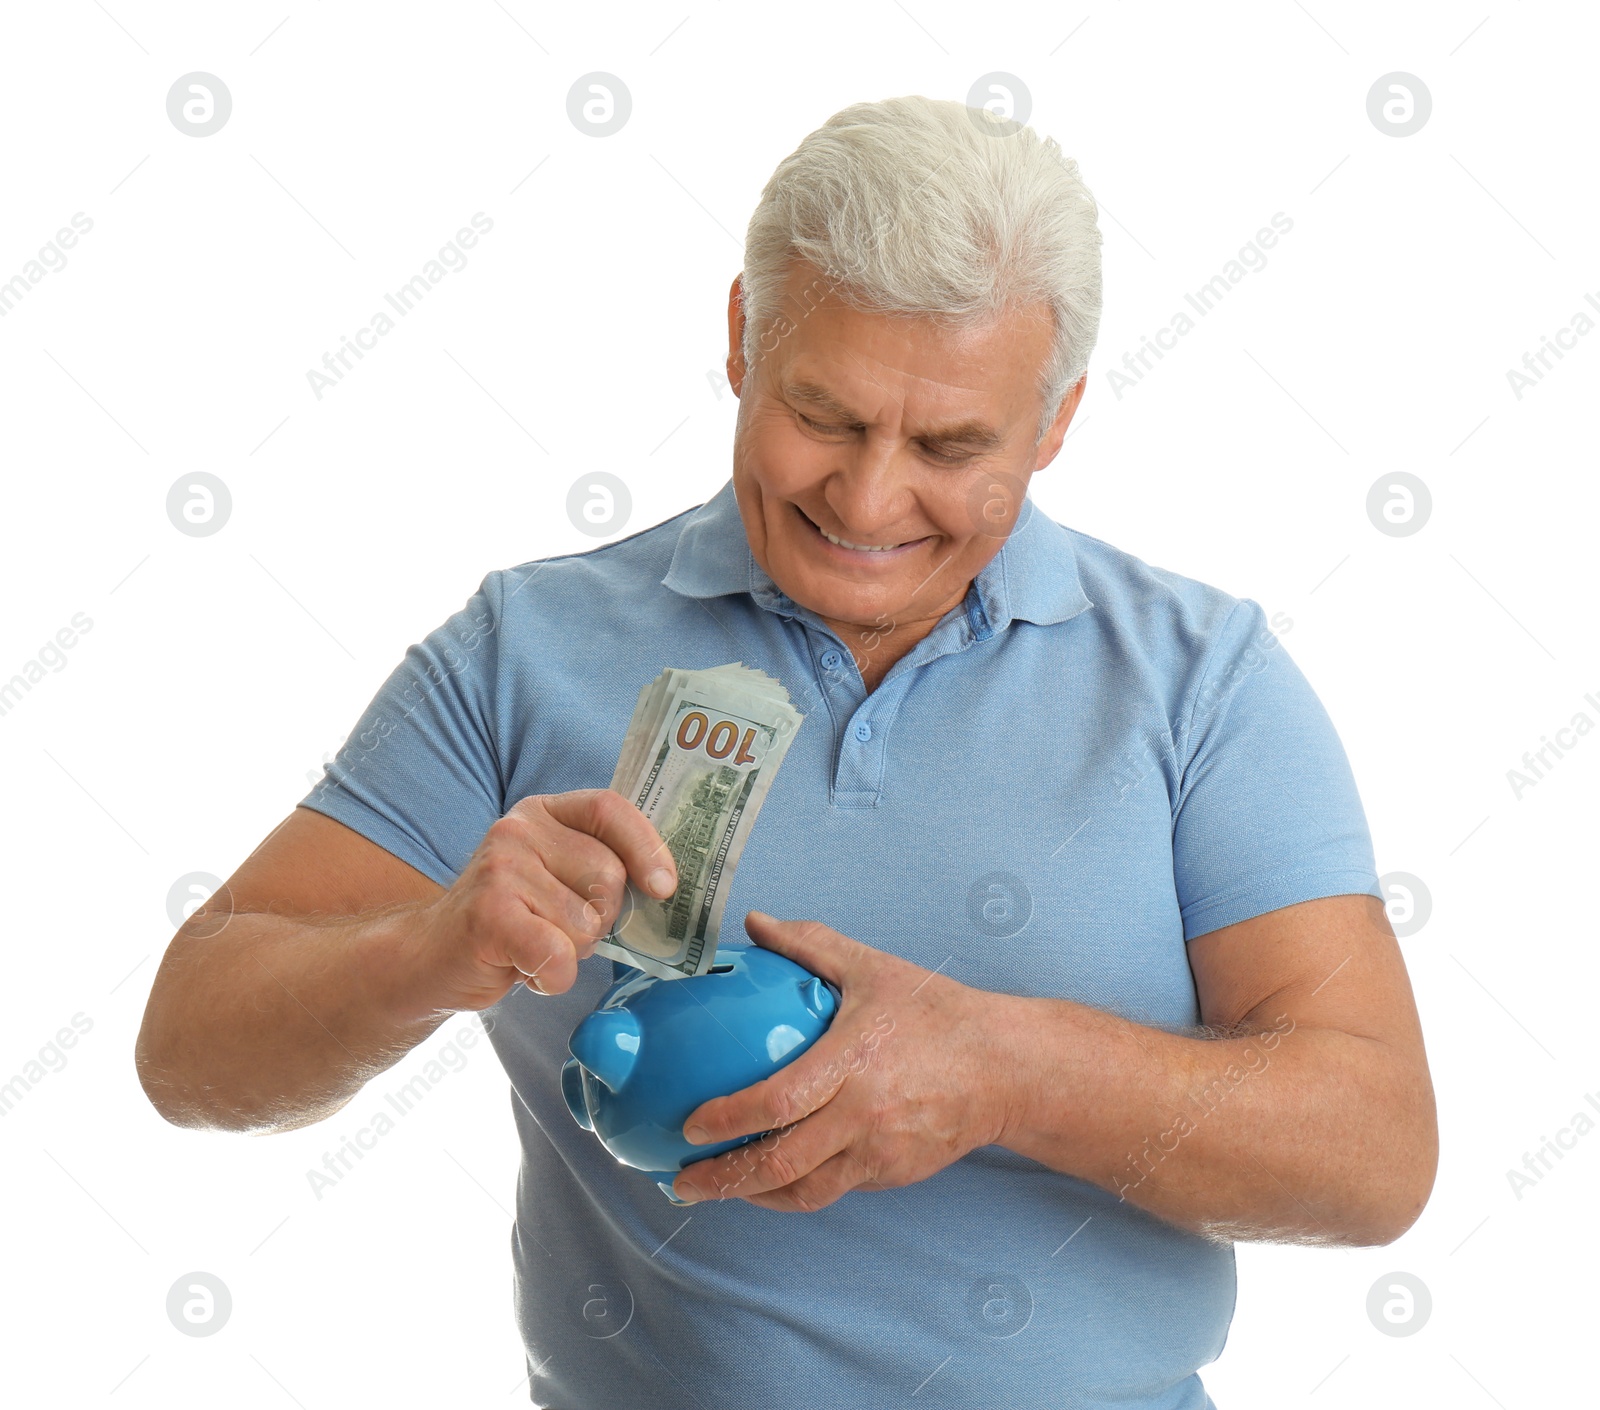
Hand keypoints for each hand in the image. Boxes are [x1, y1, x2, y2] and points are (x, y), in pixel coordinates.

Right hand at [410, 789, 676, 1009]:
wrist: (430, 957)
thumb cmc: (512, 921)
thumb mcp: (555, 878)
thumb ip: (601, 869)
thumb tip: (666, 886)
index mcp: (543, 812)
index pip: (609, 809)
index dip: (647, 847)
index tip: (664, 887)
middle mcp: (518, 830)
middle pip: (608, 876)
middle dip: (599, 920)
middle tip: (560, 930)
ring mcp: (499, 868)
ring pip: (585, 925)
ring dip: (570, 953)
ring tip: (532, 947)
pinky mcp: (488, 914)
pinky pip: (557, 954)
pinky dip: (552, 977)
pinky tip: (525, 969)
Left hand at [671, 911, 1023, 1211]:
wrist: (1004, 1068)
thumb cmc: (937, 1013)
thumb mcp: (873, 968)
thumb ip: (810, 944)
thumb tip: (756, 922)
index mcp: (853, 1061)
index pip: (778, 1101)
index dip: (727, 1119)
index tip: (688, 1125)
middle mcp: (864, 1114)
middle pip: (782, 1162)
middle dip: (723, 1178)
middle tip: (682, 1180)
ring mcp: (879, 1151)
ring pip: (804, 1191)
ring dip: (752, 1196)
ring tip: (714, 1191)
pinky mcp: (892, 1174)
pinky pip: (833, 1190)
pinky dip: (794, 1191)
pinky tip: (767, 1182)